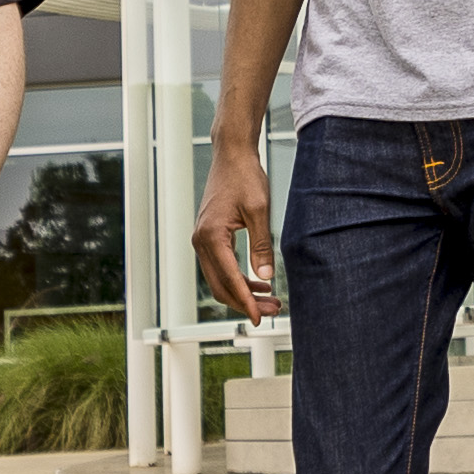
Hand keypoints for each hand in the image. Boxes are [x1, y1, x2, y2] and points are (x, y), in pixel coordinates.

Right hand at [192, 140, 272, 320]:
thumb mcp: (260, 211)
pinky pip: (220, 266)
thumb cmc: (245, 177)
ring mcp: (202, 239)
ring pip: (220, 279)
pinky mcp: (208, 237)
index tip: (261, 317)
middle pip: (221, 285)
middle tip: (273, 311)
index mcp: (211, 236)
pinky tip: (259, 283)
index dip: (246, 301)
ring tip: (271, 299)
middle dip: (246, 302)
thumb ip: (262, 246)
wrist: (231, 156)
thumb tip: (265, 278)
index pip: (230, 279)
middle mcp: (201, 241)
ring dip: (243, 292)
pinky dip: (238, 278)